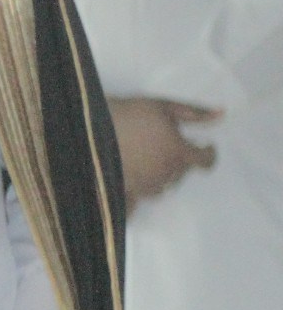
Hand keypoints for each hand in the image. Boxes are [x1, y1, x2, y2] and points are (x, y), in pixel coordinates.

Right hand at [109, 96, 218, 211]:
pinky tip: (132, 185)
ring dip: (161, 176)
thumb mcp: (163, 106)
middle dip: (180, 161)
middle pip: (182, 174)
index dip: (209, 154)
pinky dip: (138, 197)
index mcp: (178, 152)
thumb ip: (195, 112)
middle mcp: (165, 173)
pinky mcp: (124, 193)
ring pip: (162, 187)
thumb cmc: (128, 113)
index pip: (205, 161)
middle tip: (166, 146)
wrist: (86, 128)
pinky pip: (138, 204)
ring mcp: (144, 186)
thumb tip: (223, 114)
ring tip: (148, 161)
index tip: (206, 146)